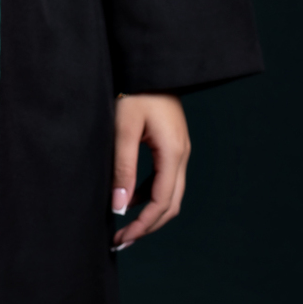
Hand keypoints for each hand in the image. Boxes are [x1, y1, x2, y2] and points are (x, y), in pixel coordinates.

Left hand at [110, 93, 189, 249]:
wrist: (150, 63)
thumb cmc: (135, 90)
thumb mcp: (123, 128)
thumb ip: (122, 167)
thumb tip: (120, 206)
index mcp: (173, 152)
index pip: (162, 203)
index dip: (143, 225)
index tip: (122, 238)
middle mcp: (182, 154)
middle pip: (170, 204)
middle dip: (147, 226)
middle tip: (122, 241)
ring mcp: (180, 150)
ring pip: (170, 193)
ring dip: (149, 212)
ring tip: (124, 225)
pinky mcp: (172, 144)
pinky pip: (165, 178)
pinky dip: (149, 193)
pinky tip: (130, 197)